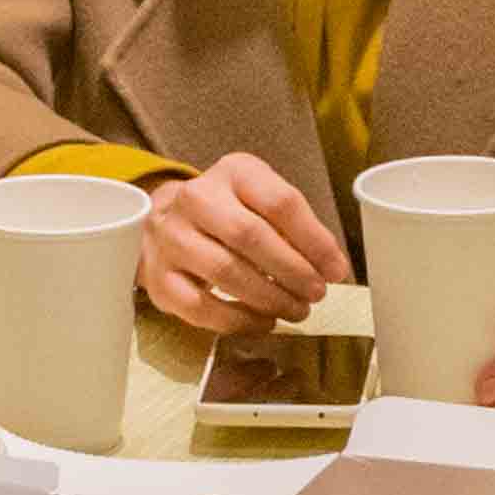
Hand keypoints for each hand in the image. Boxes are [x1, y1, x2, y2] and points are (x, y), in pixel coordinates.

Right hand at [135, 154, 348, 332]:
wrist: (163, 223)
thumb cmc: (227, 215)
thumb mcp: (260, 201)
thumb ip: (296, 228)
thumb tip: (332, 268)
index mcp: (233, 173)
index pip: (280, 203)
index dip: (315, 241)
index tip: (336, 269)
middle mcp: (195, 199)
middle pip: (250, 236)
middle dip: (292, 270)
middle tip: (317, 293)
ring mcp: (171, 239)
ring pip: (225, 272)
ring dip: (271, 298)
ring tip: (297, 309)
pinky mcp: (159, 279)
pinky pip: (202, 307)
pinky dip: (240, 321)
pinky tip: (264, 321)